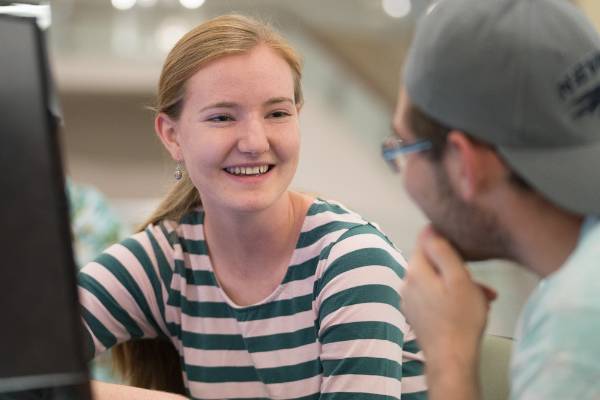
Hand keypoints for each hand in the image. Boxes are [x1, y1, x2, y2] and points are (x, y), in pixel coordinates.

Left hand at [403, 226, 495, 369]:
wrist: (451, 358)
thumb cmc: (460, 319)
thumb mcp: (459, 278)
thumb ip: (442, 251)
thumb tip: (430, 228)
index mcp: (415, 270)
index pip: (425, 239)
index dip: (445, 239)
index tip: (463, 247)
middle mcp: (406, 282)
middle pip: (432, 261)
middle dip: (456, 267)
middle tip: (478, 281)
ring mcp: (409, 299)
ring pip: (436, 280)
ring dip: (457, 284)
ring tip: (480, 297)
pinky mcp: (416, 313)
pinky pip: (434, 296)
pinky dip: (450, 298)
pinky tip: (468, 308)